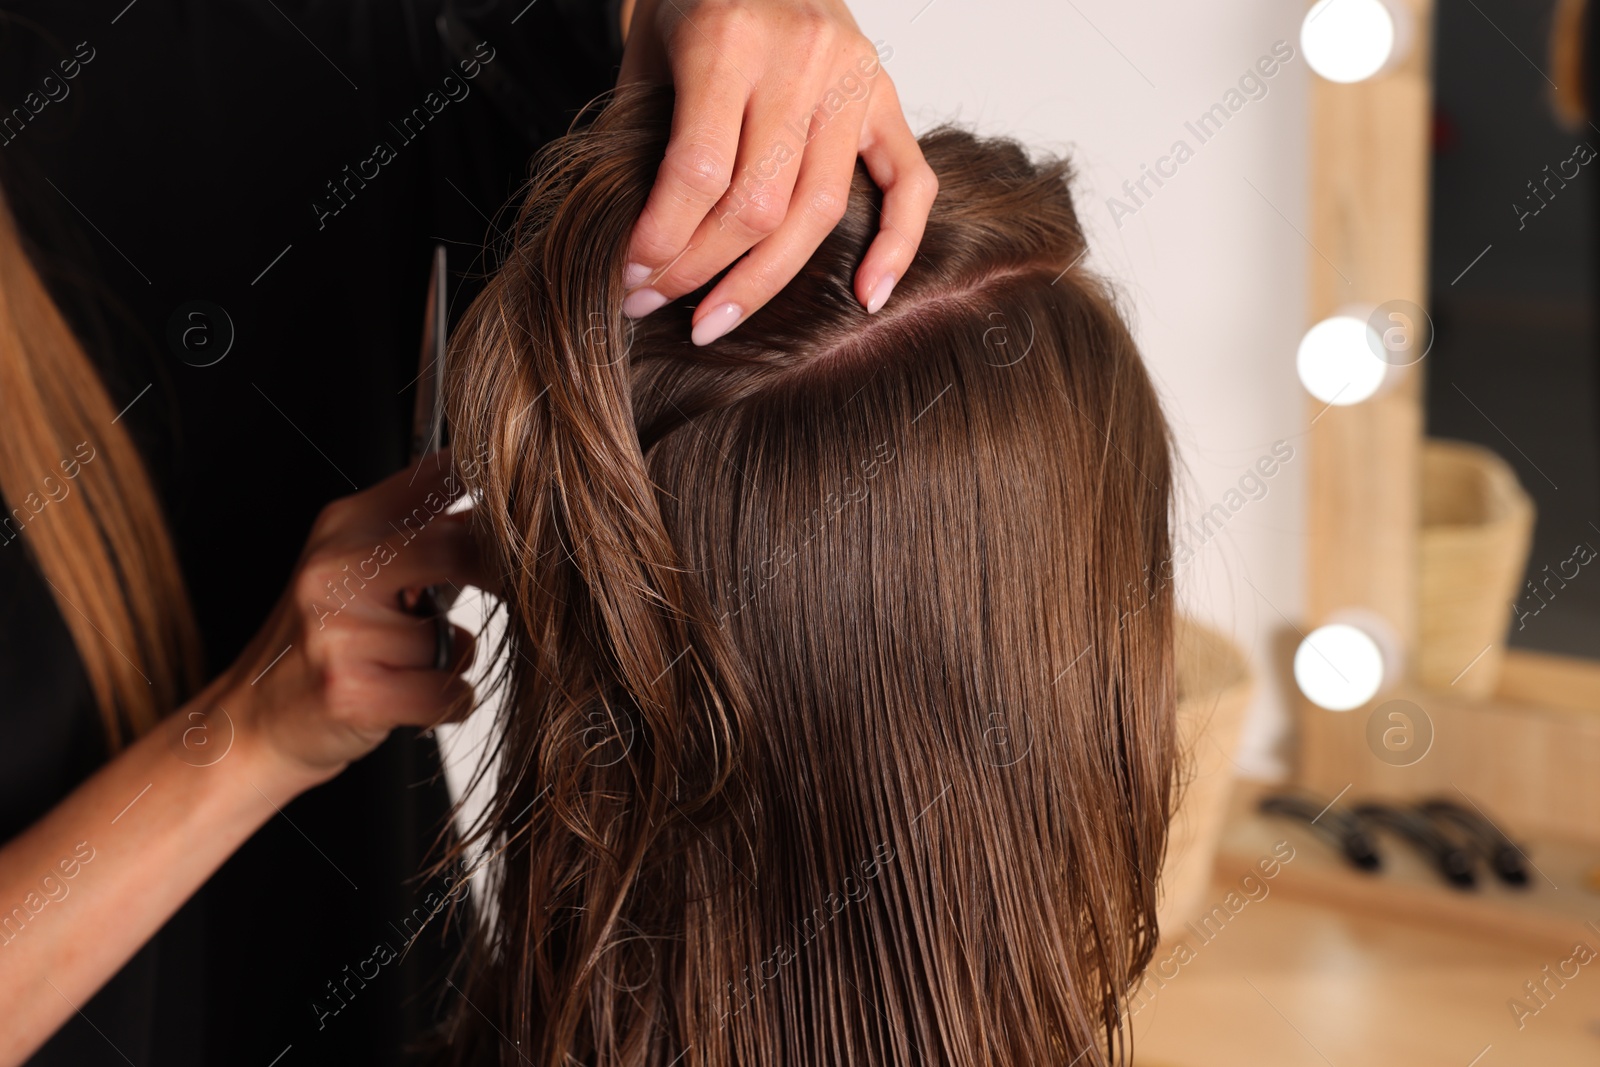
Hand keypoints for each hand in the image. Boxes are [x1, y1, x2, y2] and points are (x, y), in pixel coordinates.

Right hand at [216, 453, 492, 796]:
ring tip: (412, 667)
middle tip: (520, 596)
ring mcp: (338, 629)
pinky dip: (448, 702)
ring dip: (453, 659)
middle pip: (458, 548)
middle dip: (499, 578)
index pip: (436, 478)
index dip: (497, 495)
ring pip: (451, 637)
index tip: (530, 519)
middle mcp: (336, 567)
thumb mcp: (356, 568)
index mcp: (346, 525)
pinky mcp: (350, 690)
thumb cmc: (321, 647)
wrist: (249, 725)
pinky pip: (446, 691)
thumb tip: (512, 513)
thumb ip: (421, 536)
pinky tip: (415, 701)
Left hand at [617, 0, 937, 344]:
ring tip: (716, 320)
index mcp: (729, 41)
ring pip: (818, 211)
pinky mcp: (886, 95)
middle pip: (758, 205)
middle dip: (700, 269)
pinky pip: (910, 181)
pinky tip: (866, 296)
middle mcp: (801, 59)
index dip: (661, 239)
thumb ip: (648, 140)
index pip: (698, 173)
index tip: (631, 274)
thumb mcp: (648, 53)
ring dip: (763, 280)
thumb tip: (643, 248)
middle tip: (655, 302)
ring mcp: (854, 79)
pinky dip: (896, 245)